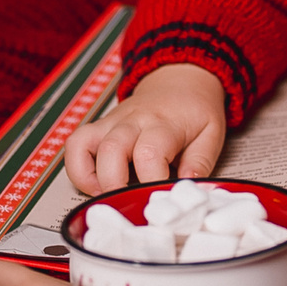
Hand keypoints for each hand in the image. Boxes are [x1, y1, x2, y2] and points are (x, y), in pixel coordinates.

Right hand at [63, 63, 227, 193]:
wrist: (179, 81)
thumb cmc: (194, 109)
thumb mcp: (211, 133)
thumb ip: (201, 162)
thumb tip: (191, 188)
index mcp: (163, 123)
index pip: (150, 154)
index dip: (151, 182)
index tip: (159, 199)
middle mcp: (132, 121)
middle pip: (111, 150)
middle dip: (115, 185)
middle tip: (130, 204)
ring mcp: (112, 123)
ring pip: (83, 144)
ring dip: (88, 178)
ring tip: (106, 196)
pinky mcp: (99, 128)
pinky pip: (75, 144)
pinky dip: (77, 169)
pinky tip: (95, 184)